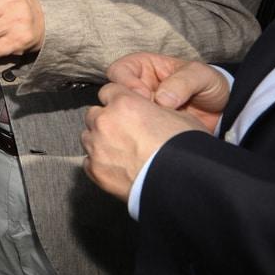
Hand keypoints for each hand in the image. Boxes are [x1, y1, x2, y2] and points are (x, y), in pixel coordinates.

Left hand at [82, 83, 208, 201]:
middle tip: (124, 133)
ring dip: (100, 141)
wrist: (183, 183)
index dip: (118, 100)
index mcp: (124, 103)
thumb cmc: (186, 149)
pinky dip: (100, 163)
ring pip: (88, 137)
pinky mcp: (95, 170)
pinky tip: (118, 168)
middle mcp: (105, 122)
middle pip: (95, 114)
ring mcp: (97, 146)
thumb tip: (150, 111)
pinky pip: (89, 161)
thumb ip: (154, 109)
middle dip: (106, 120)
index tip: (125, 109)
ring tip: (121, 152)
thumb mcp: (179, 117)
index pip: (108, 91)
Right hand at [106, 52, 229, 130]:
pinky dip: (143, 136)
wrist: (224, 112)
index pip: (119, 71)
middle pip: (113, 95)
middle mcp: (136, 87)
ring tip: (157, 128)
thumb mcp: (201, 76)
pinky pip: (134, 131)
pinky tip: (159, 138)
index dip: (126, 83)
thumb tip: (162, 100)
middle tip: (149, 115)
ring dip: (136, 123)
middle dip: (128, 106)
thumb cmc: (209, 85)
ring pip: (122, 115)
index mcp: (142, 67)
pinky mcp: (146, 128)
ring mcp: (140, 109)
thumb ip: (183, 82)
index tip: (145, 96)